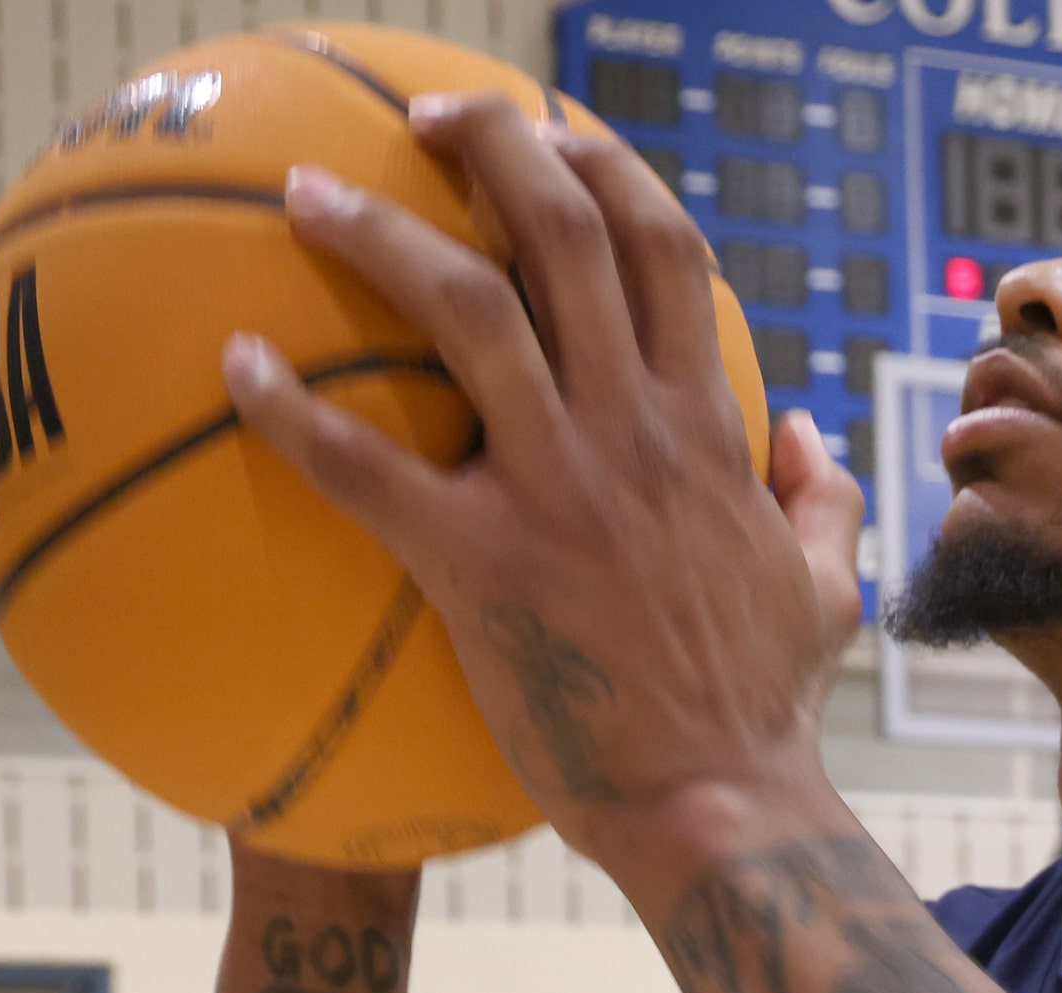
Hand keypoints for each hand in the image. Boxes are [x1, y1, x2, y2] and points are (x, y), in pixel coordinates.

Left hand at [221, 97, 864, 866]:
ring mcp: (559, 491)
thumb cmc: (765, 706)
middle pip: (567, 233)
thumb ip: (819, 496)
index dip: (607, 167)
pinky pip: (365, 467)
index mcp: (707, 429)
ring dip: (377, 231)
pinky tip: (234, 364)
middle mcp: (634, 433)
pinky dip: (292, 408)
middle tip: (429, 118)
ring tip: (306, 193)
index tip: (555, 134)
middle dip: (497, 144)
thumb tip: (802, 432)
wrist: (716, 804)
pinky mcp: (482, 565)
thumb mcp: (827, 589)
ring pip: (464, 309)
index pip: (664, 249)